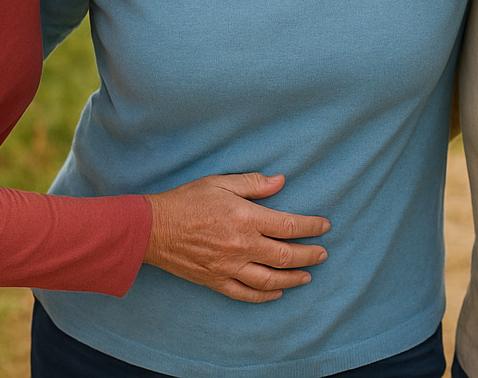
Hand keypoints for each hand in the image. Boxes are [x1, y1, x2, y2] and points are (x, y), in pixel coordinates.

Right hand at [143, 172, 330, 303]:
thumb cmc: (187, 200)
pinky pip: (245, 293)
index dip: (311, 227)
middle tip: (323, 254)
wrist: (153, 228)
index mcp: (246, 218)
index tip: (325, 226)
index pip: (289, 226)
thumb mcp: (221, 182)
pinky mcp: (216, 281)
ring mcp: (229, 267)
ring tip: (307, 275)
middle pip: (285, 255)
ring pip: (270, 279)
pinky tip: (277, 292)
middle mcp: (242, 246)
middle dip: (309, 255)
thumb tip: (281, 181)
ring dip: (293, 278)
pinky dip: (264, 296)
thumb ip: (253, 184)